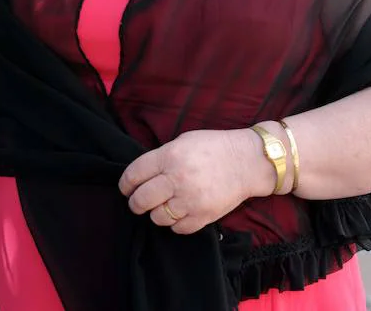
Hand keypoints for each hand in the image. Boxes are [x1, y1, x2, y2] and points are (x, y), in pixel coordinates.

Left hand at [118, 128, 273, 234]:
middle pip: (141, 200)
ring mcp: (190, 200)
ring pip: (157, 217)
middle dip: (135, 203)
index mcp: (170, 156)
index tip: (126, 188)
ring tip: (164, 204)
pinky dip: (175, 223)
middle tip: (138, 202)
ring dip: (156, 213)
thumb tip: (142, 174)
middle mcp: (177, 179)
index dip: (125, 184)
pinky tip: (180, 211)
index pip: (134, 175)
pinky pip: (177, 229)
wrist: (245, 161)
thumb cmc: (213, 147)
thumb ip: (162, 157)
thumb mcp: (183, 141)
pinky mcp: (202, 216)